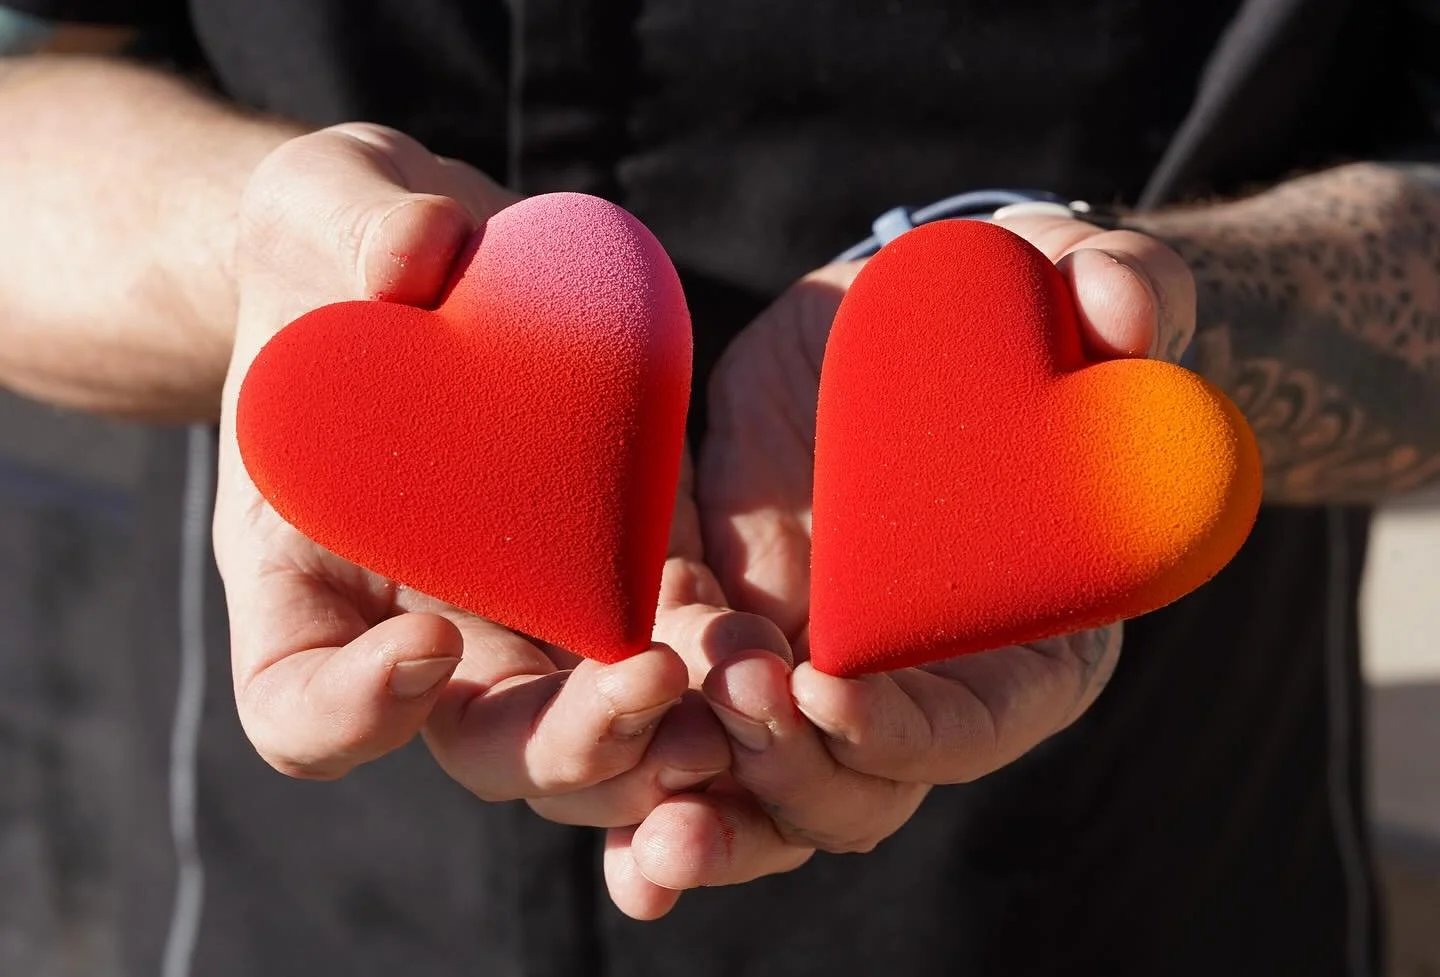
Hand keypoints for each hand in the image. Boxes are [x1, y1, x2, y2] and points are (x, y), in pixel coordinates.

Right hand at [214, 125, 731, 863]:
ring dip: (660, 742)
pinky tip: (782, 660)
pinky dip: (718, 670)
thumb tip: (413, 255)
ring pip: (586, 734)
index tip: (423, 637)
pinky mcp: (620, 568)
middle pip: (481, 745)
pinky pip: (668, 649)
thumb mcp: (331, 208)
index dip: (351, 712)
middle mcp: (417, 620)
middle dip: (566, 744)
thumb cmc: (349, 240)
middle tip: (648, 690)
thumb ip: (360, 225)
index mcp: (309, 571)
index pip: (296, 705)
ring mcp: (525, 609)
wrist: (432, 256)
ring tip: (741, 708)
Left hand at [624, 215, 1195, 887]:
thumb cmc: (999, 308)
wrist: (896, 319)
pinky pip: (688, 719)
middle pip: (862, 783)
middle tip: (735, 697)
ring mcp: (823, 666)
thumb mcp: (1061, 276)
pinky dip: (646, 757)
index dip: (911, 728)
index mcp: (1023, 627)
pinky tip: (611, 767)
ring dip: (714, 794)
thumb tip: (1128, 316)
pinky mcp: (739, 632)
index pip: (976, 722)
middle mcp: (919, 676)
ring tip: (656, 772)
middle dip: (795, 768)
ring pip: (768, 782)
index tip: (832, 686)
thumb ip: (1121, 283)